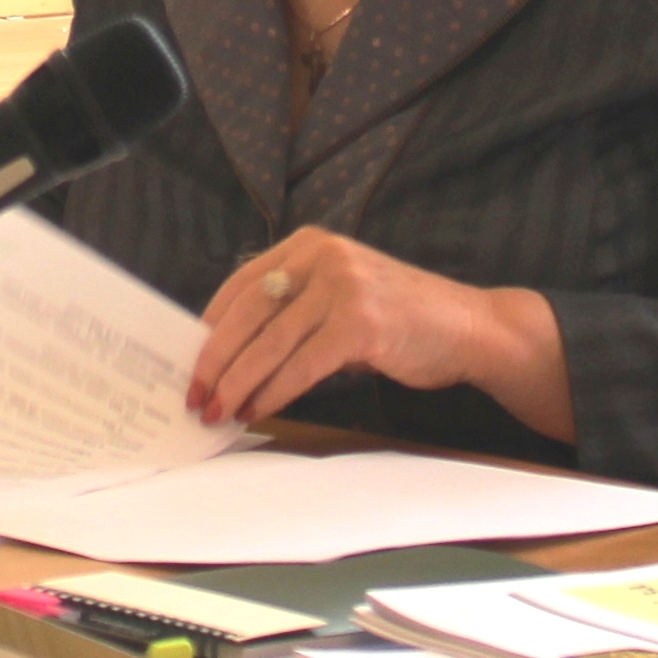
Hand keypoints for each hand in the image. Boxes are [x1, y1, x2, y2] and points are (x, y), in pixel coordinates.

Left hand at [188, 228, 572, 444]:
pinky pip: (301, 365)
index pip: (241, 285)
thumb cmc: (399, 320)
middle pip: (247, 313)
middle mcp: (322, 256)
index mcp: (310, 245)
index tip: (189, 363)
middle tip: (195, 397)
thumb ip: (294, 311)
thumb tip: (230, 356)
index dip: (210, 328)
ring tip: (219, 412)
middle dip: (215, 361)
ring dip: (238, 384)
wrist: (468, 327)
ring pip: (269, 343)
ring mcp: (342, 287)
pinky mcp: (360, 323)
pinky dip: (274, 392)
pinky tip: (258, 411)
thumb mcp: (339, 297)